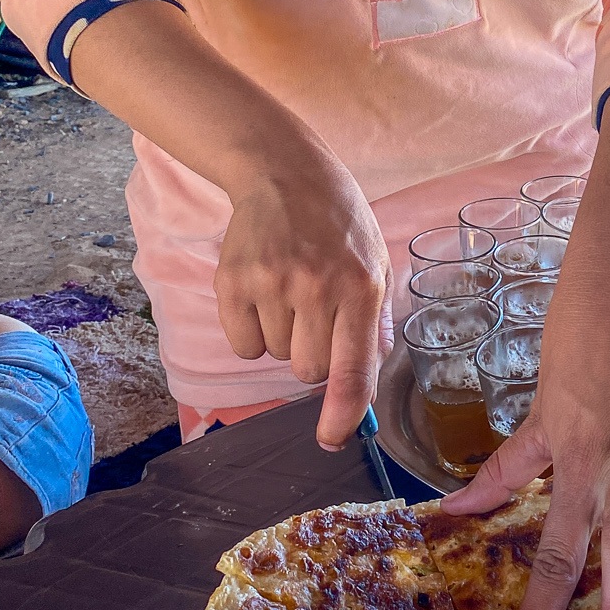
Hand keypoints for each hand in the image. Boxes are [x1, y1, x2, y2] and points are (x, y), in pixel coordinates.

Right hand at [216, 149, 392, 450]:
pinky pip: (242, 345)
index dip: (343, 413)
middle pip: (309, 372)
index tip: (333, 439)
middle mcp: (317, 289)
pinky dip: (252, 332)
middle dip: (314, 357)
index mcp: (361, 287)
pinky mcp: (233, 283)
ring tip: (290, 290)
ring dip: (283, 338)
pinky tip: (263, 294)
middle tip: (316, 315)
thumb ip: (376, 319)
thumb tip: (369, 372)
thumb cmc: (337, 219)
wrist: (282, 171)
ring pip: (274, 357)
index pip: (352, 369)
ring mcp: (271, 285)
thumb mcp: (376, 259)